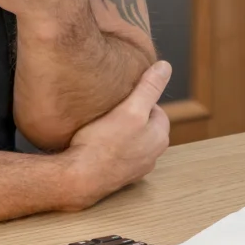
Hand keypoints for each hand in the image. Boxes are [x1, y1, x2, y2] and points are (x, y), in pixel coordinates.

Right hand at [60, 61, 171, 210]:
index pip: (156, 109)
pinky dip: (110, 148)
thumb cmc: (104, 144)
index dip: (138, 99)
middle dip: (130, 115)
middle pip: (144, 125)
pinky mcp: (117, 176)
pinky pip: (117, 155)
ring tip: (101, 124)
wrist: (80, 178)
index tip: (121, 96)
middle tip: (110, 108)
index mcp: (160, 137)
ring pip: (131, 140)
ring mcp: (135, 169)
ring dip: (120, 132)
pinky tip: (96, 143)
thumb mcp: (130, 109)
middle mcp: (152, 156)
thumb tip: (165, 67)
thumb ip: (149, 88)